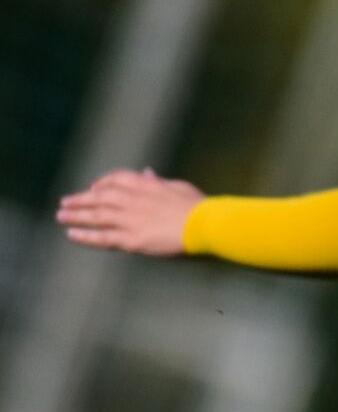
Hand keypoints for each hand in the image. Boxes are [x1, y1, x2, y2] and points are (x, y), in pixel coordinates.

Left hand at [56, 168, 204, 255]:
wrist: (202, 224)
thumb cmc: (195, 205)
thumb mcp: (177, 186)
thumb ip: (158, 181)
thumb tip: (147, 172)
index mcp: (145, 185)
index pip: (116, 179)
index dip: (101, 183)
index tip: (92, 187)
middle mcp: (132, 200)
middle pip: (100, 197)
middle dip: (80, 199)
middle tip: (65, 202)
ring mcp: (130, 219)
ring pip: (96, 216)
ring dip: (76, 215)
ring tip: (61, 216)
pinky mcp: (131, 239)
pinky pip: (102, 237)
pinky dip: (85, 235)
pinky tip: (72, 234)